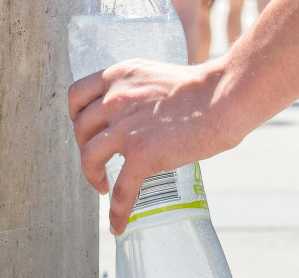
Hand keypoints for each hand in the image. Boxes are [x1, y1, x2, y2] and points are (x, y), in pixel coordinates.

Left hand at [68, 57, 235, 234]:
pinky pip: (120, 190)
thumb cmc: (201, 88)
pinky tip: (119, 223)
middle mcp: (116, 99)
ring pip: (88, 157)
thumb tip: (135, 113)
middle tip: (100, 159)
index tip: (87, 129)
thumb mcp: (156, 76)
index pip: (77, 95)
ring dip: (92, 175)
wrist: (222, 98)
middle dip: (85, 147)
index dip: (76, 115)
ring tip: (104, 185)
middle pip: (80, 129)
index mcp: (120, 76)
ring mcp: (126, 128)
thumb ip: (137, 91)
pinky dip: (117, 210)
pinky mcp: (141, 154)